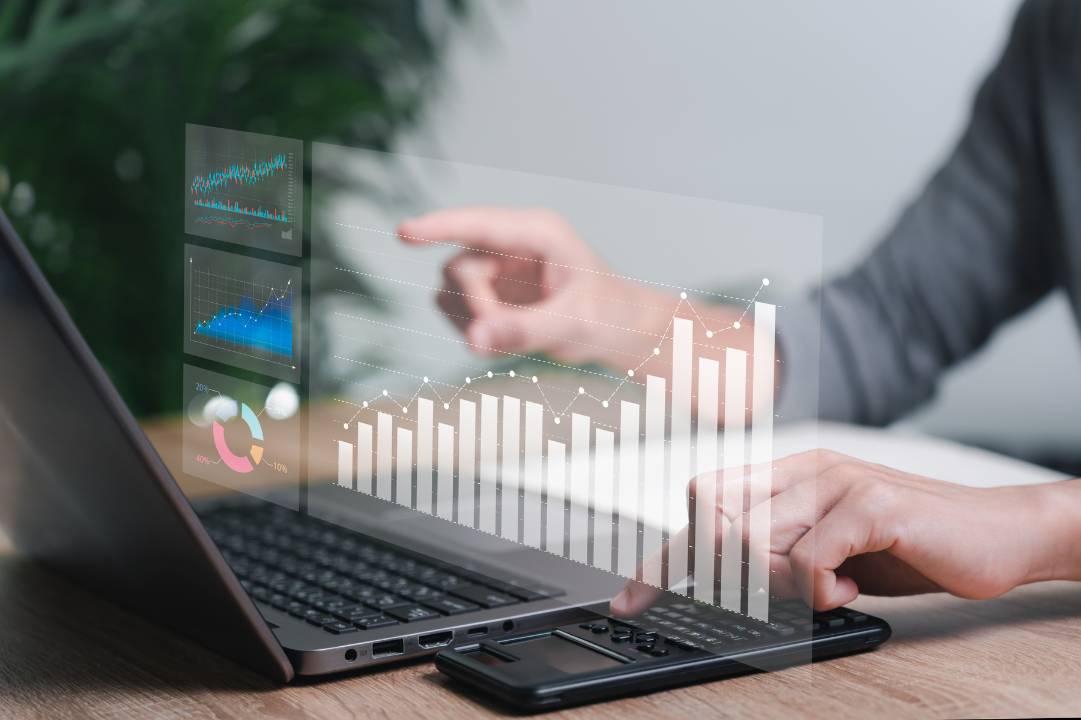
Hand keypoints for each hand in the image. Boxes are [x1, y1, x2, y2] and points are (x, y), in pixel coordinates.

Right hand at [397, 207, 670, 365]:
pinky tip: (507, 338)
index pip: (477, 225)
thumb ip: (524, 330)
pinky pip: (454, 311)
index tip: (403, 233)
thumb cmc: (608, 315)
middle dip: (477, 308)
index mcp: (537, 232)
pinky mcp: (487, 292)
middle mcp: (509, 244)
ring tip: (518, 335)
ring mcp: (495, 267)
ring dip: (473, 321)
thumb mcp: (573, 323)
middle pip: (458, 269)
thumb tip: (473, 340)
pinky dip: (473, 331)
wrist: (619, 329)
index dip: (438, 228)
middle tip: (511, 334)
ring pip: (449, 291)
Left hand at [611, 449, 1079, 615]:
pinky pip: (810, 558)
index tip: (630, 599)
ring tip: (826, 587)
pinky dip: (821, 590)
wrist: (996, 533)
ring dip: (780, 584)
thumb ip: (779, 556)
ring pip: (753, 541)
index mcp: (787, 476)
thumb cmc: (907, 544)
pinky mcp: (871, 502)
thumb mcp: (827, 552)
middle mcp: (804, 469)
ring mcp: (836, 480)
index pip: (702, 503)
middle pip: (713, 521)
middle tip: (778, 590)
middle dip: (728, 573)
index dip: (661, 557)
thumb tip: (724, 581)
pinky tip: (850, 586)